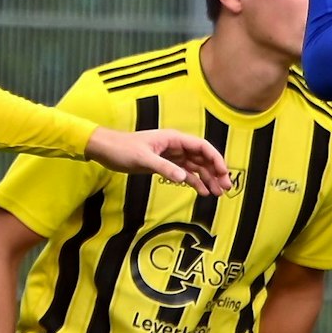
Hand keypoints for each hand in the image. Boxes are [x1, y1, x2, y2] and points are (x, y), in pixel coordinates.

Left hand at [86, 127, 231, 196]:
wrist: (106, 150)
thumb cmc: (122, 148)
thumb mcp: (143, 158)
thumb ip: (164, 167)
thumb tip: (184, 178)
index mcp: (174, 139)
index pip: (202, 147)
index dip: (216, 159)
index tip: (223, 173)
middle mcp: (176, 146)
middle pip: (203, 158)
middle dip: (216, 172)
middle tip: (225, 187)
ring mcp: (172, 156)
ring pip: (196, 167)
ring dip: (208, 179)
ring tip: (217, 193)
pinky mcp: (165, 165)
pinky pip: (185, 173)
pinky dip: (194, 182)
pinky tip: (202, 192)